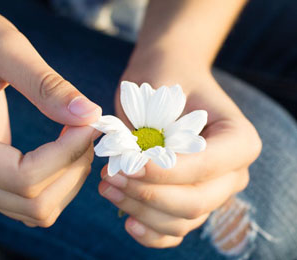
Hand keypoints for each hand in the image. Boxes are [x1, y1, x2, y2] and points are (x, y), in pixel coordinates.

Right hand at [0, 0, 101, 226]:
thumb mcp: (2, 46)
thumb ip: (45, 84)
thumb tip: (89, 115)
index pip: (23, 178)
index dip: (67, 155)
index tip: (90, 122)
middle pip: (31, 203)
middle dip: (72, 169)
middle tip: (86, 127)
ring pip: (33, 209)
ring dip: (68, 179)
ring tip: (77, 135)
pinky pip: (27, 199)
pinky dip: (56, 181)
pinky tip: (64, 148)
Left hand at [99, 65, 260, 247]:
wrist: (170, 79)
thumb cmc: (165, 78)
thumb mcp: (158, 88)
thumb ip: (149, 124)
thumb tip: (127, 164)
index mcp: (238, 140)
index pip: (205, 167)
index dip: (164, 172)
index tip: (127, 165)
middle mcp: (232, 172)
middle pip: (195, 202)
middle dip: (147, 194)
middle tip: (110, 176)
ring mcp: (212, 192)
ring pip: (181, 221)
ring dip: (140, 211)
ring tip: (107, 185)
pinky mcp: (189, 203)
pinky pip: (174, 231)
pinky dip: (151, 232)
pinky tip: (126, 220)